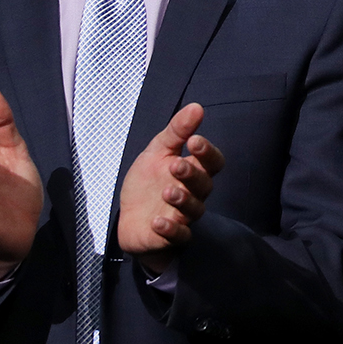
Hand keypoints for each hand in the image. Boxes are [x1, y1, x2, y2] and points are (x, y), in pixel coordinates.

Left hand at [116, 103, 223, 272]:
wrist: (130, 217)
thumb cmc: (148, 183)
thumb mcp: (157, 152)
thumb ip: (177, 131)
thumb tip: (197, 107)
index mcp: (193, 171)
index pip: (212, 162)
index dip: (207, 153)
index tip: (194, 141)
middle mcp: (193, 193)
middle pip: (204, 185)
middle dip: (192, 175)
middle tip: (175, 165)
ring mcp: (183, 215)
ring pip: (194, 209)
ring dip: (182, 200)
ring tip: (167, 192)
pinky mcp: (171, 236)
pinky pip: (179, 235)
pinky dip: (170, 229)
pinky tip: (157, 221)